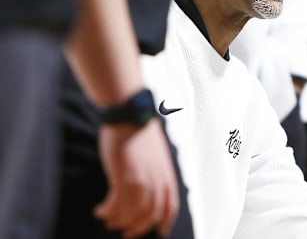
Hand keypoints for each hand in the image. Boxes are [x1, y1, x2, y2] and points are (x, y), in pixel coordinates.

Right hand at [95, 119, 178, 237]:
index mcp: (167, 174)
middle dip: (137, 227)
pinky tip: (100, 210)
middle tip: (124, 232)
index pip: (171, 205)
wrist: (129, 114)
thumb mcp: (156, 154)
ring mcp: (142, 179)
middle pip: (150, 215)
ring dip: (119, 221)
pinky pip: (116, 205)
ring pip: (132, 213)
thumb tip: (149, 187)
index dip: (165, 221)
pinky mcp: (124, 177)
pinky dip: (108, 211)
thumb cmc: (138, 131)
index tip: (160, 231)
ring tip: (109, 220)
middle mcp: (157, 180)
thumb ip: (155, 171)